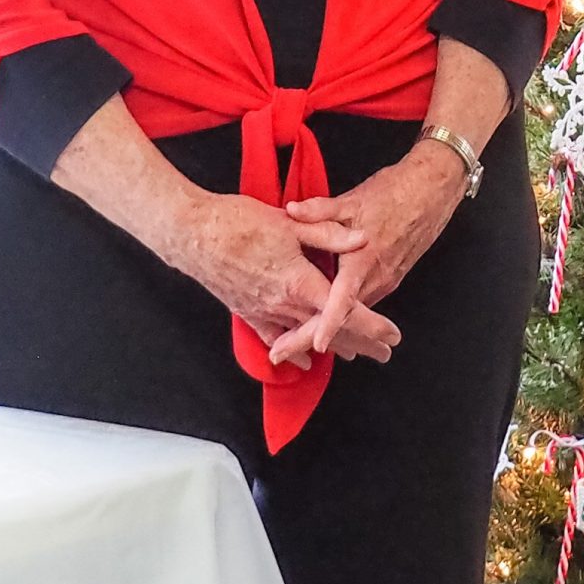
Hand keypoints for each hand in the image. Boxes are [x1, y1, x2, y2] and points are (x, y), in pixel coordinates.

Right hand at [172, 191, 402, 363]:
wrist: (191, 233)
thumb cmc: (239, 222)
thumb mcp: (291, 222)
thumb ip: (328, 234)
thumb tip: (362, 240)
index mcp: (300, 282)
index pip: (346, 312)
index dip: (373, 326)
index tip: (393, 336)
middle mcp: (284, 304)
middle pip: (330, 333)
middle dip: (361, 343)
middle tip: (384, 353)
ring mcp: (263, 311)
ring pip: (306, 338)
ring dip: (332, 347)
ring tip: (355, 355)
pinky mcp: (245, 310)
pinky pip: (273, 338)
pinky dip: (291, 350)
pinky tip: (301, 361)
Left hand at [270, 150, 467, 364]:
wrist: (433, 188)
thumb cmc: (396, 191)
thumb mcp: (353, 198)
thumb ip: (320, 209)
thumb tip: (291, 210)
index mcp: (364, 259)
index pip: (346, 300)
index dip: (330, 324)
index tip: (315, 345)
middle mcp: (377, 277)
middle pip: (344, 318)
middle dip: (311, 336)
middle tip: (280, 352)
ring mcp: (385, 279)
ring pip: (354, 314)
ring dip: (326, 330)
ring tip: (292, 342)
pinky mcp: (389, 277)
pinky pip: (363, 303)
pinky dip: (341, 316)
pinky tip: (323, 320)